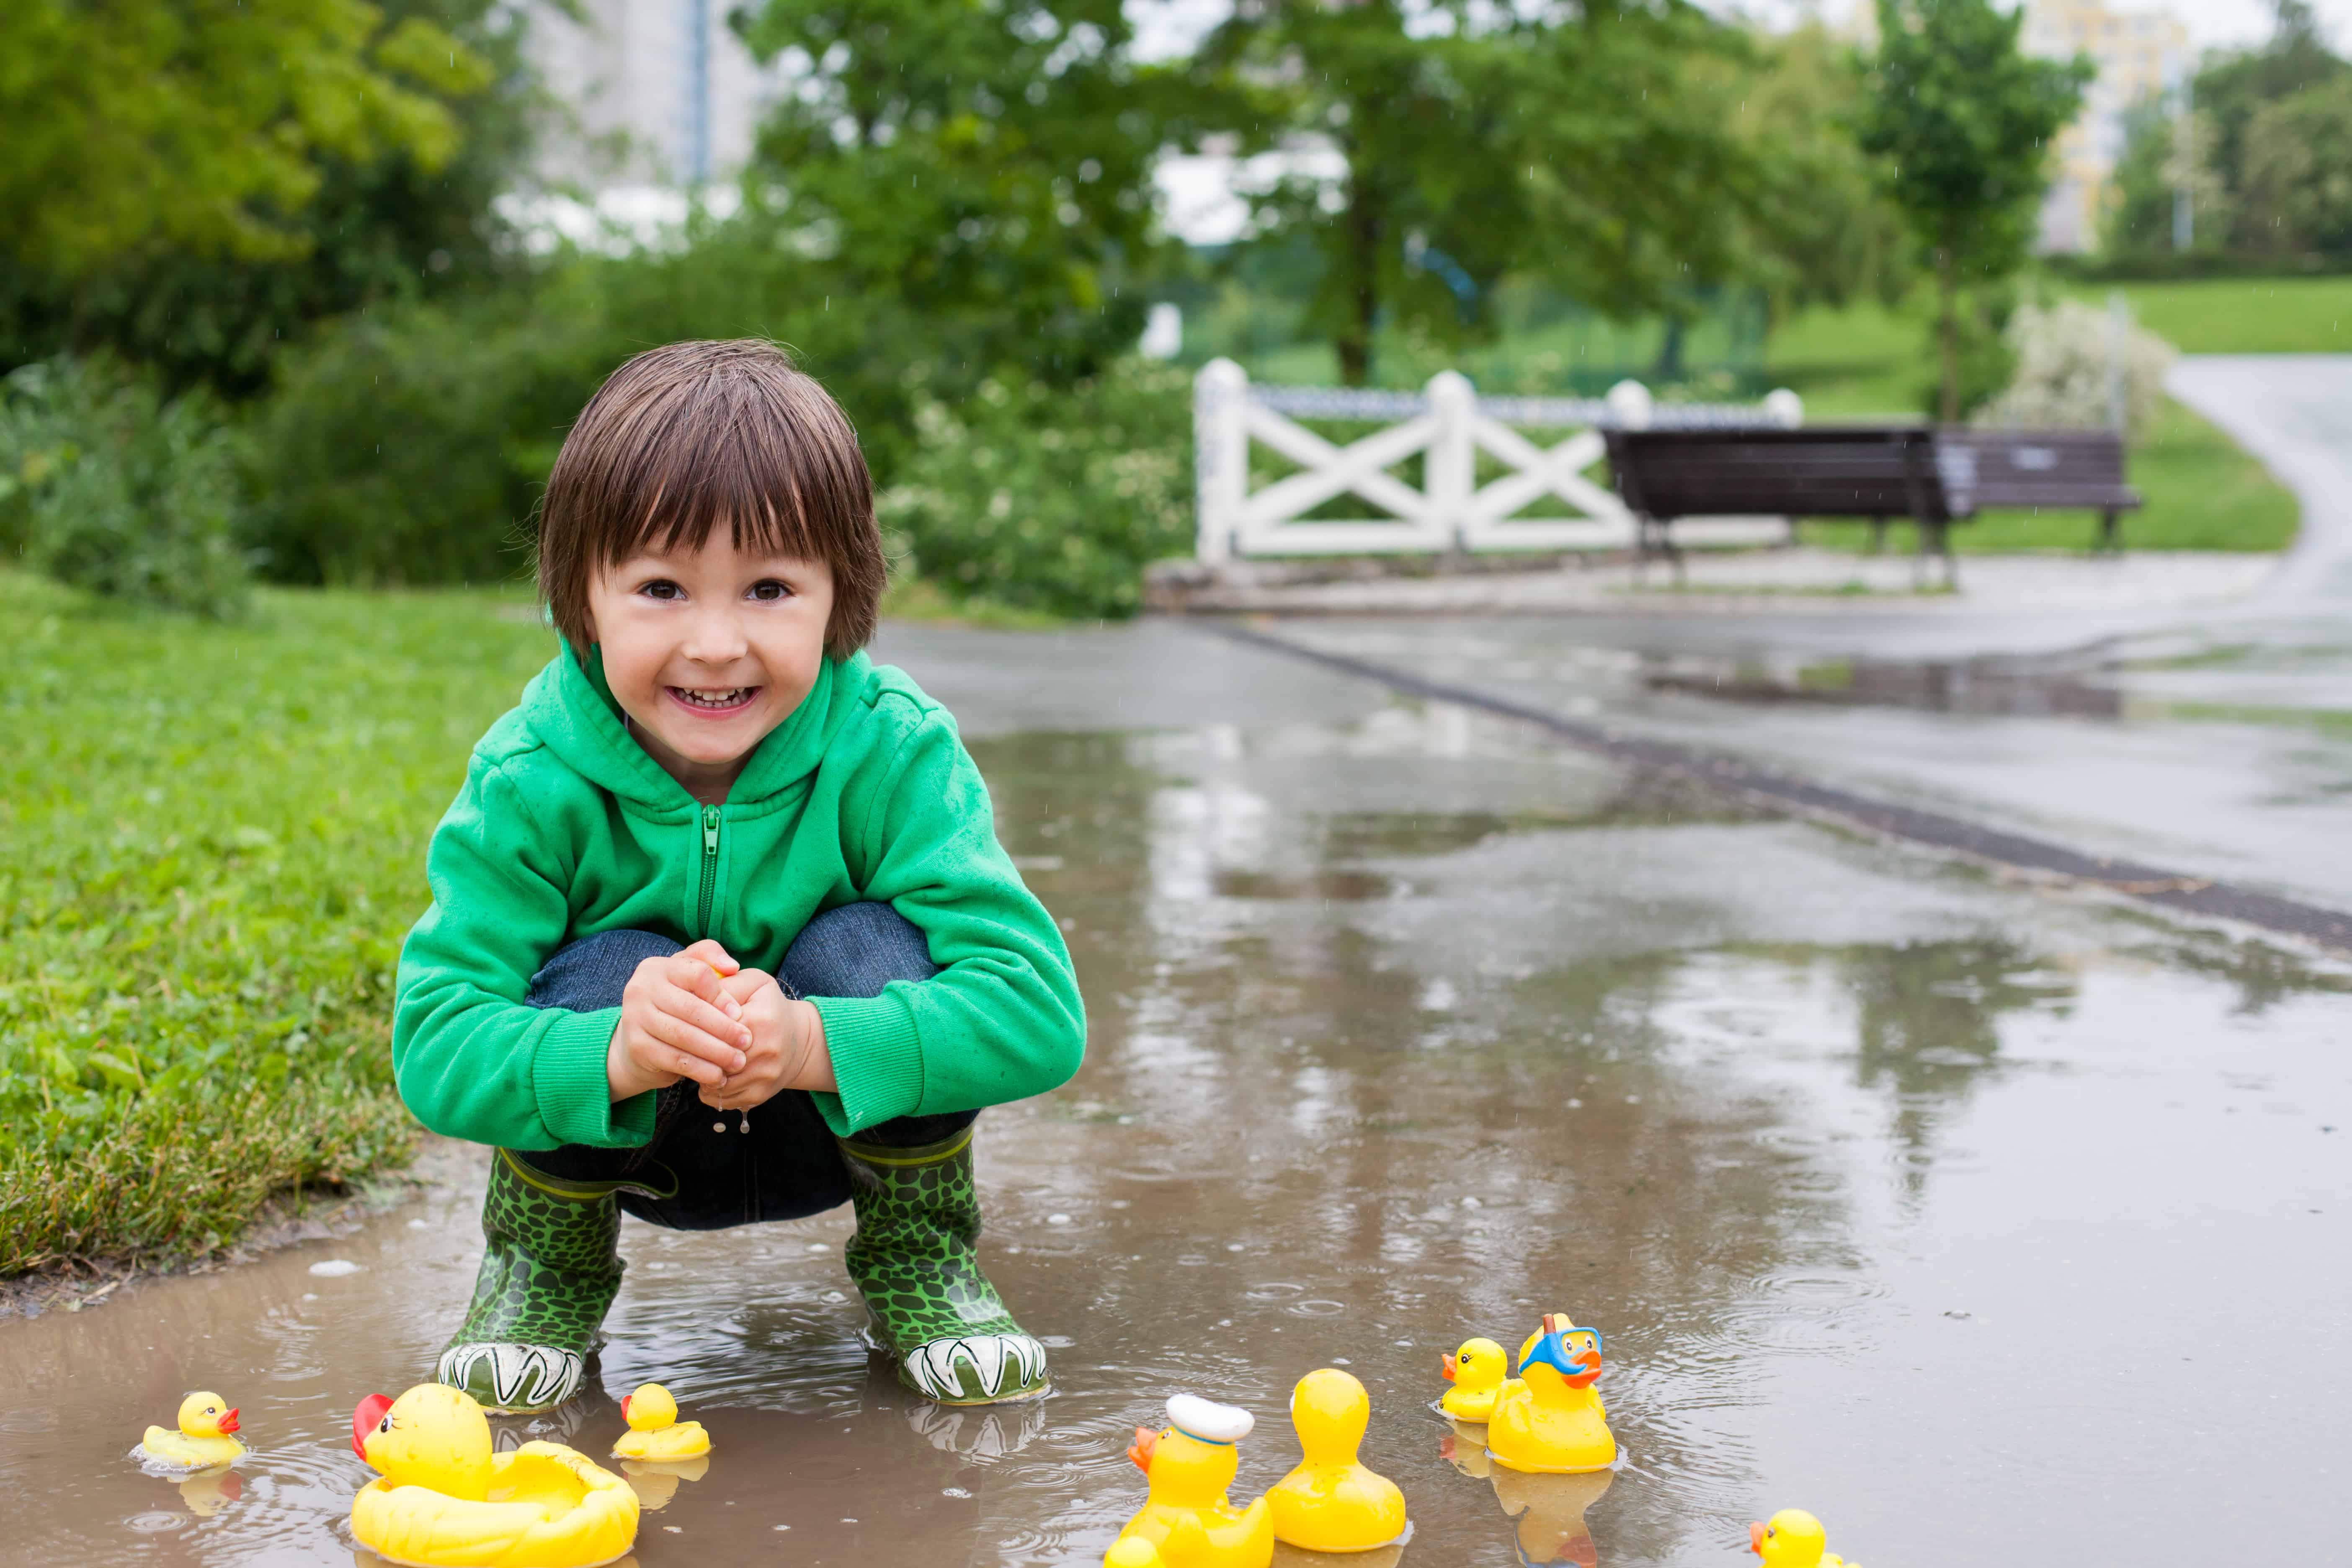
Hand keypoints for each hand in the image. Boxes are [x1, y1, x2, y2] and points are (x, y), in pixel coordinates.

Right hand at [606, 939, 750, 1101]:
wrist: (638, 1042)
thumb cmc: (674, 1005)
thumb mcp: (687, 977)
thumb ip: (709, 958)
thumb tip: (732, 966)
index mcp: (657, 967)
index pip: (697, 975)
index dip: (722, 995)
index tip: (741, 1014)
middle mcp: (641, 989)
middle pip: (692, 1008)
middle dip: (724, 1028)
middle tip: (746, 1042)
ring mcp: (635, 1018)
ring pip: (684, 1036)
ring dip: (716, 1052)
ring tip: (737, 1061)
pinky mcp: (637, 1046)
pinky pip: (675, 1059)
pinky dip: (700, 1070)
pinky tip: (718, 1076)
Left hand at [699, 969, 834, 1110]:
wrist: (799, 1040)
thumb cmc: (770, 1007)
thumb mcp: (755, 983)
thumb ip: (727, 984)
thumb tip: (698, 994)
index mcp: (760, 1019)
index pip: (715, 1029)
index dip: (698, 1028)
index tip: (690, 1025)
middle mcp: (765, 1051)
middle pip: (714, 1059)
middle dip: (697, 1053)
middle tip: (689, 1046)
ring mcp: (764, 1077)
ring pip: (715, 1083)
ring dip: (702, 1074)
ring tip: (700, 1060)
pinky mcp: (760, 1095)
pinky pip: (723, 1100)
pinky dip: (711, 1091)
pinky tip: (713, 1075)